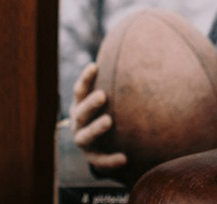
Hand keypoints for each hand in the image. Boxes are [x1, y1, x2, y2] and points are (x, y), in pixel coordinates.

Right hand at [70, 61, 129, 178]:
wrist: (96, 144)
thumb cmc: (104, 111)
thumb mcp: (105, 98)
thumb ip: (114, 81)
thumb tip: (138, 54)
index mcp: (79, 105)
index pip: (79, 90)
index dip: (85, 78)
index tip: (95, 66)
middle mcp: (78, 122)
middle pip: (81, 112)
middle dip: (90, 103)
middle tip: (103, 95)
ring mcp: (83, 141)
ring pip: (85, 136)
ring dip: (96, 128)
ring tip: (109, 121)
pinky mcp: (92, 158)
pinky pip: (99, 161)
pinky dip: (110, 161)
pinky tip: (124, 158)